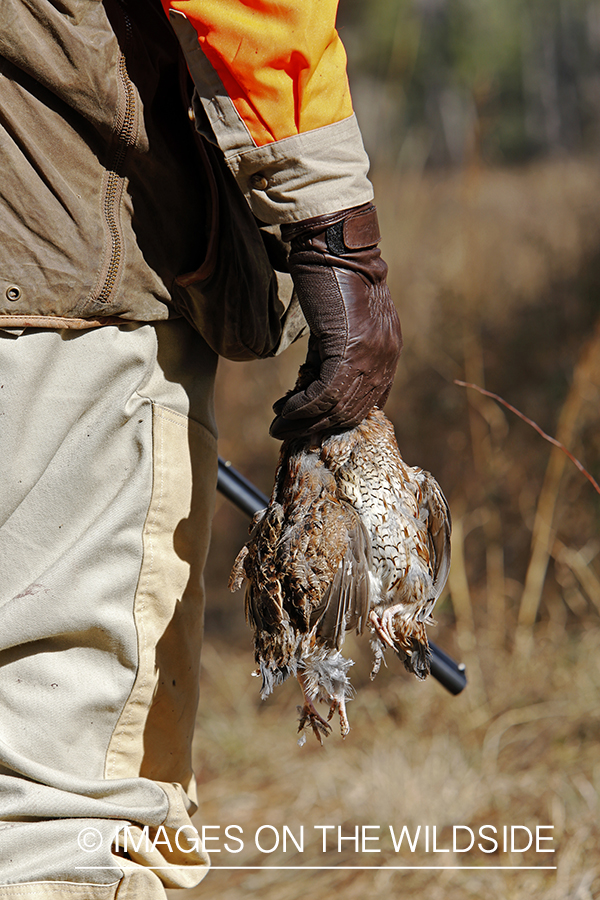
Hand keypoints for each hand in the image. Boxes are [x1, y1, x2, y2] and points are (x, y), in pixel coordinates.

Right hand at [270, 203, 401, 438]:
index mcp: (388, 352)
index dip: (337, 419)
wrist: (334, 247)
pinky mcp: (348, 349)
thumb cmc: (333, 278)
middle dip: (318, 426)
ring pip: (337, 407)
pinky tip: (283, 409)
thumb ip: (335, 353)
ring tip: (280, 426)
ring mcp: (370, 355)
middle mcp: (385, 358)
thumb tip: (311, 384)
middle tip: (289, 432)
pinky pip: (324, 393)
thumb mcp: (338, 324)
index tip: (311, 426)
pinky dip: (301, 406)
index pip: (368, 402)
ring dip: (304, 421)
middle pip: (353, 410)